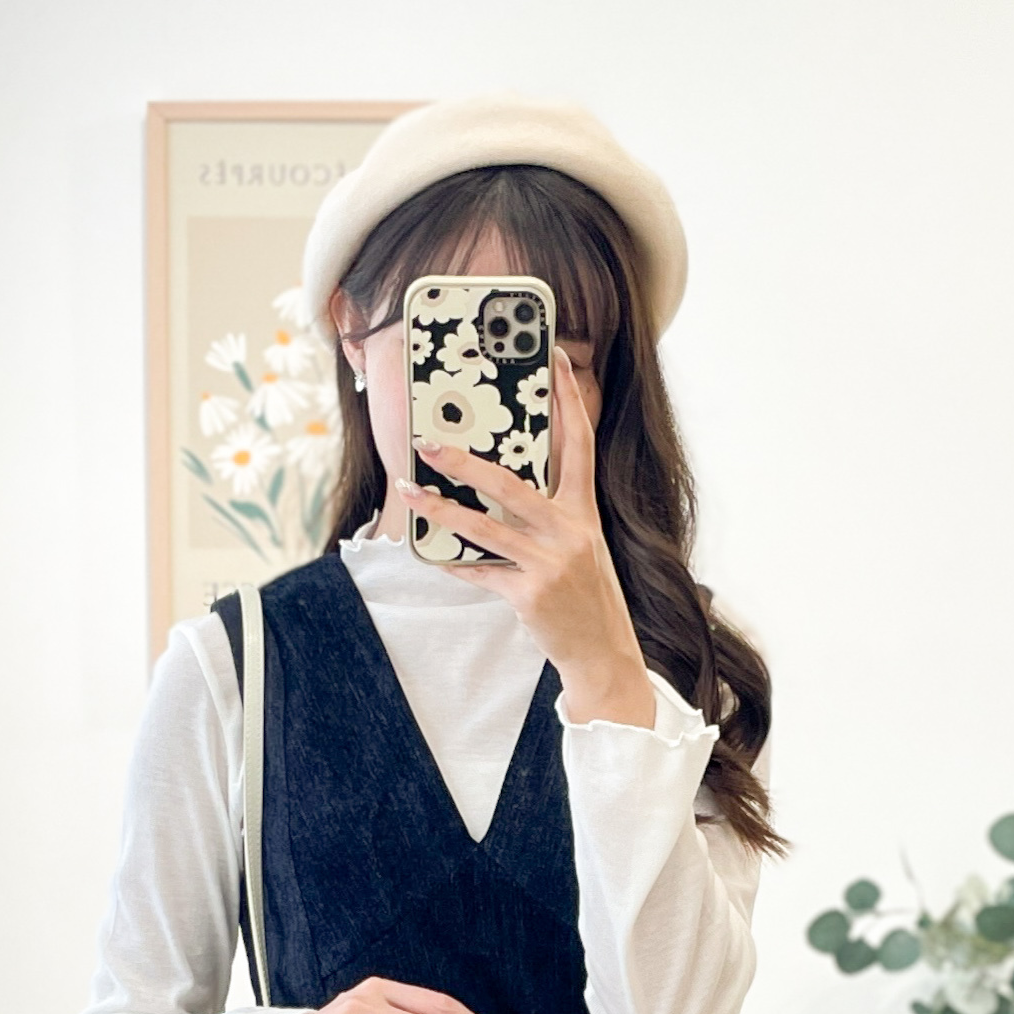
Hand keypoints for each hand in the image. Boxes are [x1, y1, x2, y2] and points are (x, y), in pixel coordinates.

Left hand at [403, 349, 654, 729]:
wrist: (604, 653)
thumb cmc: (586, 594)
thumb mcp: (579, 545)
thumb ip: (550, 513)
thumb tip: (500, 483)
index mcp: (585, 511)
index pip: (579, 443)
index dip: (568, 400)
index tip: (552, 361)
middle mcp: (570, 531)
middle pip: (512, 484)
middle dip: (465, 462)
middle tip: (429, 443)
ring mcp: (550, 563)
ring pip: (485, 528)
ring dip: (441, 509)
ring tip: (410, 490)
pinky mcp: (531, 594)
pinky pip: (481, 571)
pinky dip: (455, 563)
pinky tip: (430, 553)